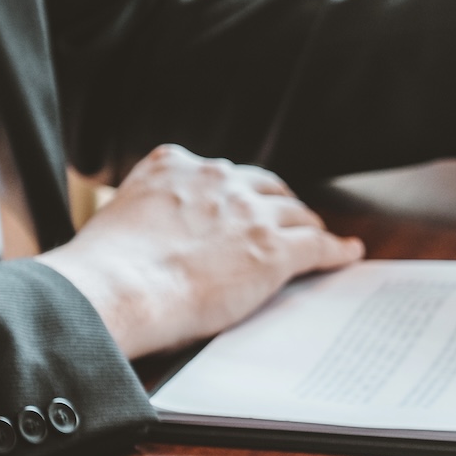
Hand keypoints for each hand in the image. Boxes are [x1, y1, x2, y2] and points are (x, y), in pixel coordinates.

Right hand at [37, 146, 363, 358]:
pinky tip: (348, 253)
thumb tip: (152, 236)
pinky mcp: (273, 249)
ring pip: (294, 213)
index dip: (236, 193)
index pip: (220, 172)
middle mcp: (216, 178)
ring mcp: (249, 213)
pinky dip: (336, 250)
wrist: (116, 289)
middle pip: (264, 187)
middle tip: (283, 224)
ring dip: (306, 227)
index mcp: (175, 165)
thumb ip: (148, 210)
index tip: (241, 204)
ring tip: (315, 239)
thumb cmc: (107, 270)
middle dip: (275, 205)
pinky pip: (318, 245)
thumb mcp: (120, 214)